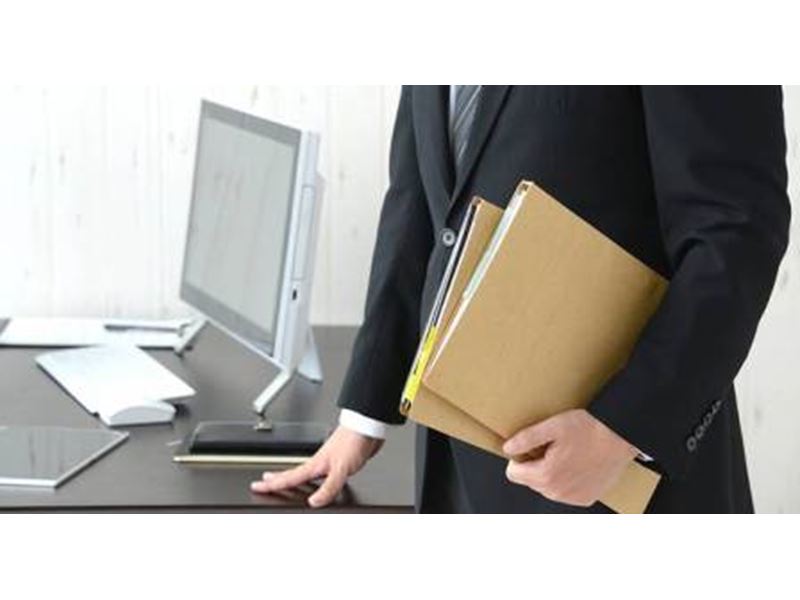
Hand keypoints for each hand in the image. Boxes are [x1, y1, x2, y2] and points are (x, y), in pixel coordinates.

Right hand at [250, 425, 382, 507]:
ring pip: (306, 473)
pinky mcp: (340, 462)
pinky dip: (315, 480)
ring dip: (293, 478)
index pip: (290, 477)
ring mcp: (328, 462)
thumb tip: (314, 503)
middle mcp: (319, 463)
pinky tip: (318, 482)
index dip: (273, 484)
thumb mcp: (341, 469)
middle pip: (293, 474)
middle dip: (276, 479)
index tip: (257, 486)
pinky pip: (321, 475)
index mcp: (315, 465)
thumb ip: (328, 487)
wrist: (367, 427)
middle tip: (262, 483)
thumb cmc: (353, 441)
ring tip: (283, 482)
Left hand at [502, 409, 637, 506]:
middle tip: (553, 447)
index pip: (513, 474)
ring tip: (567, 454)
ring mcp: (573, 498)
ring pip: (547, 487)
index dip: (519, 457)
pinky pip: (564, 491)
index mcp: (546, 476)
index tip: (533, 446)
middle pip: (530, 480)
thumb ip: (526, 439)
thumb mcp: (553, 426)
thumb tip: (508, 449)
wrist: (621, 436)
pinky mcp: (586, 498)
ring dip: (551, 472)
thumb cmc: (589, 428)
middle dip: (535, 464)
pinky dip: (566, 479)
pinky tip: (577, 463)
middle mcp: (558, 493)